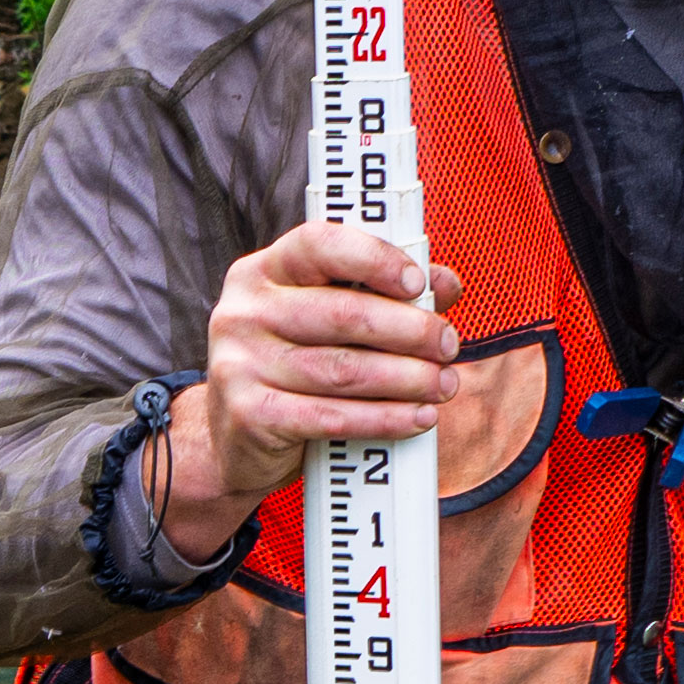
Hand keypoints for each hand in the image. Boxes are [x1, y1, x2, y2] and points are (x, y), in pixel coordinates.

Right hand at [138, 217, 466, 526]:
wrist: (236, 438)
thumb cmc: (294, 364)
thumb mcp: (329, 320)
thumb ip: (383, 294)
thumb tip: (445, 283)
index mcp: (262, 272)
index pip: (318, 245)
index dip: (374, 259)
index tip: (417, 283)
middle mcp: (243, 312)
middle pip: (343, 314)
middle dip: (410, 331)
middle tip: (448, 346)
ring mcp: (239, 364)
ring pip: (343, 370)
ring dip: (407, 380)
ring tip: (443, 385)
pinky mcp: (249, 415)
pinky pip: (331, 417)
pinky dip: (384, 419)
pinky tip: (417, 418)